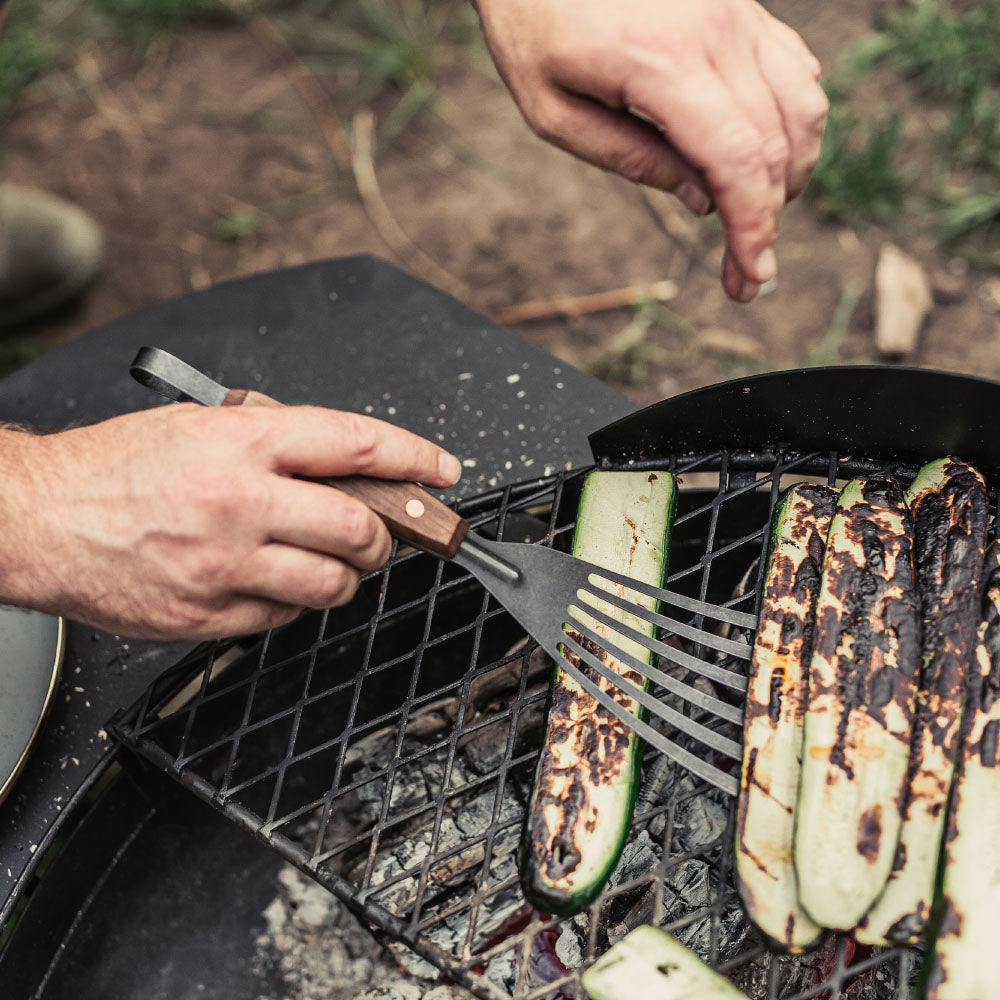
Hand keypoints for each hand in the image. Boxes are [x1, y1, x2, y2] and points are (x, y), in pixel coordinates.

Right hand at [0, 405, 461, 638]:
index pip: (356, 443)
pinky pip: (283, 619)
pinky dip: (293, 604)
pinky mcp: (207, 614)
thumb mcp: (200, 427)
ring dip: (346, 576)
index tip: (441, 470)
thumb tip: (345, 465)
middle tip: (379, 535)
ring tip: (327, 562)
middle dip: (385, 536)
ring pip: (331, 584)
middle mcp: (240, 501)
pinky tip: (271, 583)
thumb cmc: (115, 468)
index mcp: (242, 442)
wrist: (39, 517)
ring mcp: (224, 564)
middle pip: (358, 527)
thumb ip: (275, 443)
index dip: (414, 457)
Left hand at [476, 0, 827, 301]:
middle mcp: (717, 30)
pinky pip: (795, 68)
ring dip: (790, 174)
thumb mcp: (553, 111)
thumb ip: (630, 158)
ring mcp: (738, 10)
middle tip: (748, 272)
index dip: (752, 228)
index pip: (735, 161)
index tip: (750, 278)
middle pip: (775, 144)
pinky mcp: (744, 3)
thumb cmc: (532, 22)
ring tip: (755, 215)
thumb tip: (702, 200)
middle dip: (768, 220)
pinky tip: (764, 155)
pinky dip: (793, 122)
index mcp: (662, 62)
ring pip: (803, 106)